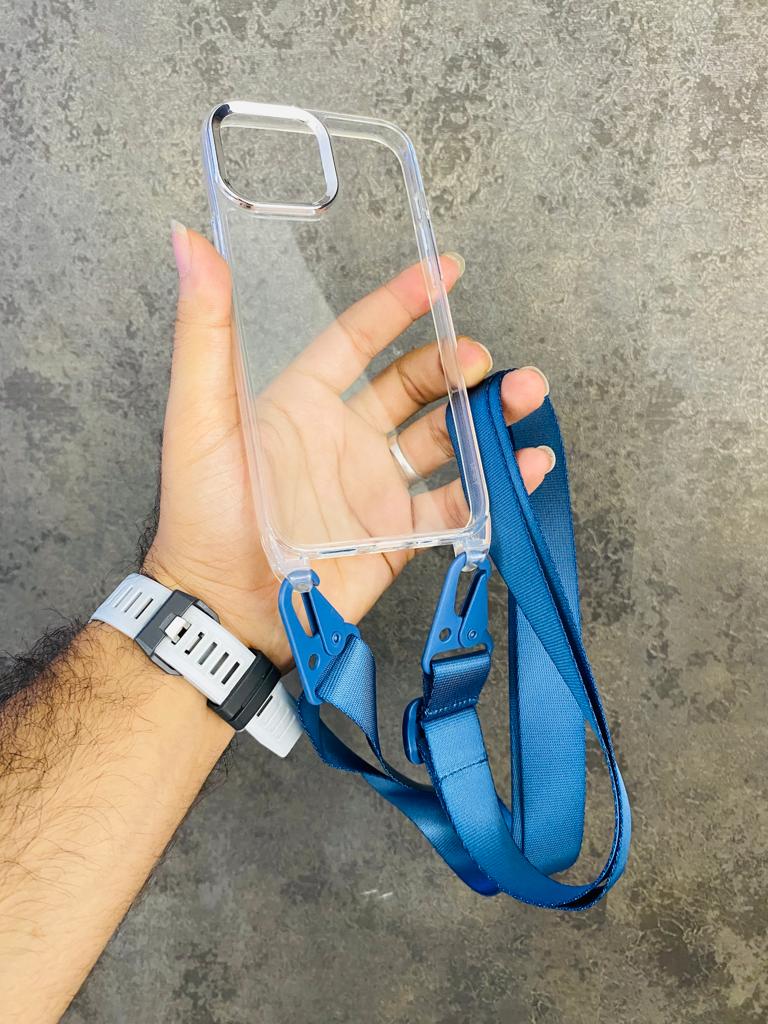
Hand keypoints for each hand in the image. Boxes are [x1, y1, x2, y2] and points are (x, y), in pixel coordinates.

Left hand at [146, 224, 552, 667]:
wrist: (226, 609)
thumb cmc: (202, 513)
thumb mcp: (200, 415)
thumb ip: (206, 331)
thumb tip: (189, 242)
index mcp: (303, 401)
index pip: (359, 337)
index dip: (400, 302)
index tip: (442, 270)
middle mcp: (346, 437)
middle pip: (415, 385)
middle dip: (455, 363)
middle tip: (482, 359)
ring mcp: (376, 486)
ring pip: (446, 438)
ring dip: (488, 414)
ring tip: (524, 395)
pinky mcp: (398, 535)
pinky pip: (458, 504)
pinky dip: (498, 485)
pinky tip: (528, 464)